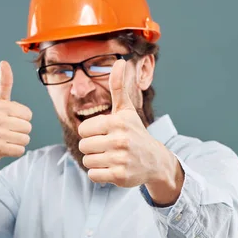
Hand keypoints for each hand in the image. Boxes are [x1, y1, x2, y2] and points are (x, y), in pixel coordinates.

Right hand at [0, 61, 32, 178]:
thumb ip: (4, 83)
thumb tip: (4, 62)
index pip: (28, 114)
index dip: (22, 118)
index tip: (9, 119)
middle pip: (28, 127)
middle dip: (21, 131)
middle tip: (7, 131)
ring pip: (25, 139)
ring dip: (18, 141)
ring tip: (6, 139)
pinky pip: (20, 150)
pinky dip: (15, 151)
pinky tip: (4, 147)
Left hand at [77, 59, 169, 187]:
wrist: (154, 161)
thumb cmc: (135, 133)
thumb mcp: (126, 110)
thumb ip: (118, 87)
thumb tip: (119, 61)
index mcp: (117, 122)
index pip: (83, 129)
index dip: (91, 133)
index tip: (105, 134)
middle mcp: (120, 139)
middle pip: (83, 146)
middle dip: (93, 148)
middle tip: (108, 147)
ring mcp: (121, 158)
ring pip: (87, 161)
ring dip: (96, 162)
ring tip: (111, 158)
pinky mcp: (120, 176)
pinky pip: (94, 175)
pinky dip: (100, 174)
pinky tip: (112, 168)